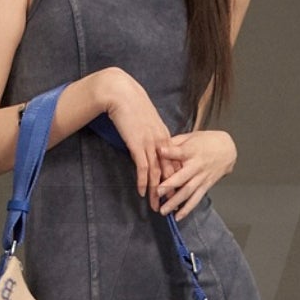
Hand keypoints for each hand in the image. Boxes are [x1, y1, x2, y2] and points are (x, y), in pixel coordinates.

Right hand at [100, 70, 172, 211]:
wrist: (121, 93)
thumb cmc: (132, 105)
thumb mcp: (147, 120)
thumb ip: (151, 133)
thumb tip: (150, 144)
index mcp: (165, 136)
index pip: (174, 161)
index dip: (176, 178)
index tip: (177, 191)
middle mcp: (161, 142)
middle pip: (169, 171)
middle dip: (170, 190)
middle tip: (171, 205)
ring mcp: (150, 143)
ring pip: (157, 173)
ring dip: (156, 191)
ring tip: (155, 205)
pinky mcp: (138, 144)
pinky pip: (143, 168)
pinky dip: (143, 182)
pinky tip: (142, 192)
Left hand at [154, 130, 236, 221]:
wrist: (228, 149)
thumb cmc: (206, 141)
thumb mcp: (191, 137)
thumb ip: (174, 143)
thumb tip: (157, 147)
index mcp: (192, 150)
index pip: (180, 152)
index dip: (170, 152)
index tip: (160, 151)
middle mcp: (197, 165)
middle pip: (183, 176)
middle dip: (170, 185)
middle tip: (157, 191)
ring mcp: (202, 177)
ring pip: (188, 191)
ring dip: (175, 202)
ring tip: (163, 210)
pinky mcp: (206, 185)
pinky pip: (196, 199)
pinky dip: (187, 209)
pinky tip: (178, 216)